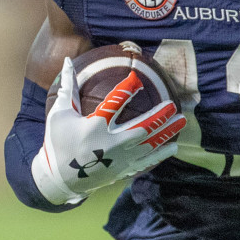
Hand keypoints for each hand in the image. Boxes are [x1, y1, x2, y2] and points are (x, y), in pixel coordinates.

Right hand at [31, 56, 185, 204]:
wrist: (59, 179)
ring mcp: (118, 159)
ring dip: (167, 132)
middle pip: (140, 128)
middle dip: (158, 116)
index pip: (113, 104)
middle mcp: (110, 144)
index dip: (126, 90)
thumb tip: (67, 60)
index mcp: (94, 127)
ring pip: (149, 145)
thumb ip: (67, 88)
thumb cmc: (58, 142)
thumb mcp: (59, 114)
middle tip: (172, 104)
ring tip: (182, 120)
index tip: (136, 79)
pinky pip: (146, 162)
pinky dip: (161, 154)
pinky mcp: (122, 170)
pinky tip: (174, 146)